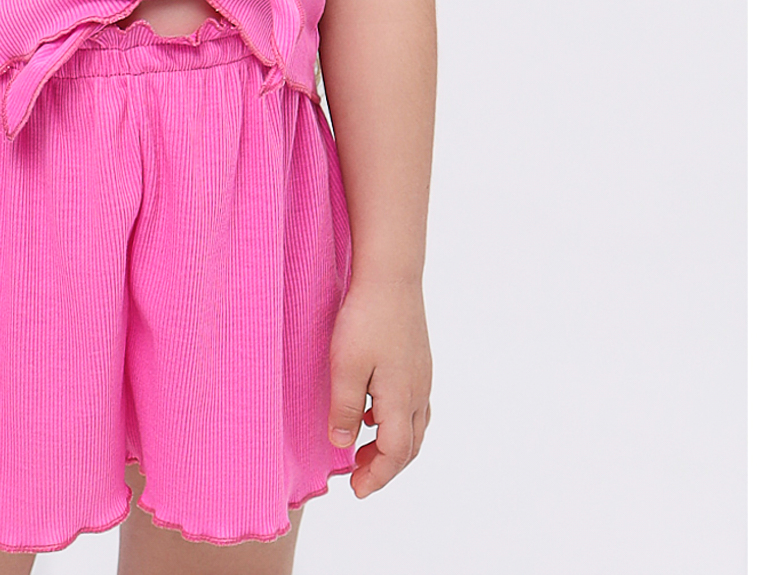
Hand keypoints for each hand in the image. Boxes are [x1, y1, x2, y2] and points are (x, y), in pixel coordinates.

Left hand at [326, 279, 432, 497]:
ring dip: (393, 445)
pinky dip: (396, 420)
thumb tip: (343, 445)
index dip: (377, 476)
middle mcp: (418, 391)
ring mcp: (421, 374)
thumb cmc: (365, 318)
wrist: (391, 275)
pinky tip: (374, 408)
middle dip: (386, 467)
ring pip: (415, 425)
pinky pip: (413, 403)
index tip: (356, 490)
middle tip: (359, 476)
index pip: (395, 454)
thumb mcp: (345, 366)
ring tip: (364, 447)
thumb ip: (345, 409)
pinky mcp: (418, 358)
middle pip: (409, 446)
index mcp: (401, 400)